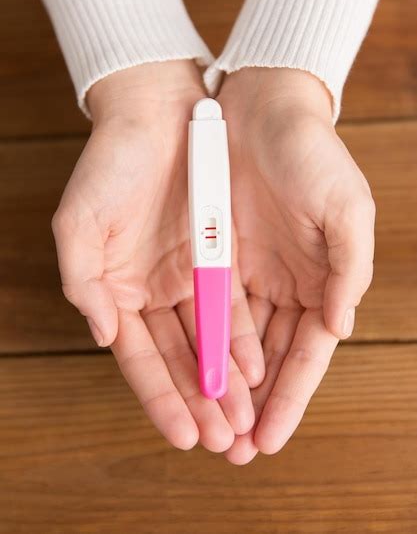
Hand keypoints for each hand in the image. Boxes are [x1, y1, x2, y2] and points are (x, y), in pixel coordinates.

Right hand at [52, 61, 263, 453]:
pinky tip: (256, 369)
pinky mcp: (218, 255)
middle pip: (178, 359)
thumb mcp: (79, 223)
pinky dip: (242, 338)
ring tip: (245, 421)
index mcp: (116, 290)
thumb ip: (83, 283)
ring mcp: (187, 276)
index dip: (161, 398)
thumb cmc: (111, 164)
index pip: (139, 358)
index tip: (184, 436)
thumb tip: (101, 335)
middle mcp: (152, 291)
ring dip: (225, 381)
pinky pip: (233, 304)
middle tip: (224, 442)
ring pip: (208, 340)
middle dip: (200, 402)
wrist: (157, 114)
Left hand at [216, 68, 374, 463]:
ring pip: (236, 342)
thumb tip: (339, 328)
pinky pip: (206, 307)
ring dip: (226, 384)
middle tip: (235, 450)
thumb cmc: (312, 153)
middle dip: (254, 404)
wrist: (262, 107)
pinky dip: (202, 342)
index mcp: (323, 279)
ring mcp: (248, 272)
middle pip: (270, 358)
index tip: (270, 438)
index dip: (291, 398)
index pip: (307, 353)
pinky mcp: (215, 254)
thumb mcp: (345, 207)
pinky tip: (191, 373)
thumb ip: (349, 269)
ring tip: (210, 425)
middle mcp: (286, 284)